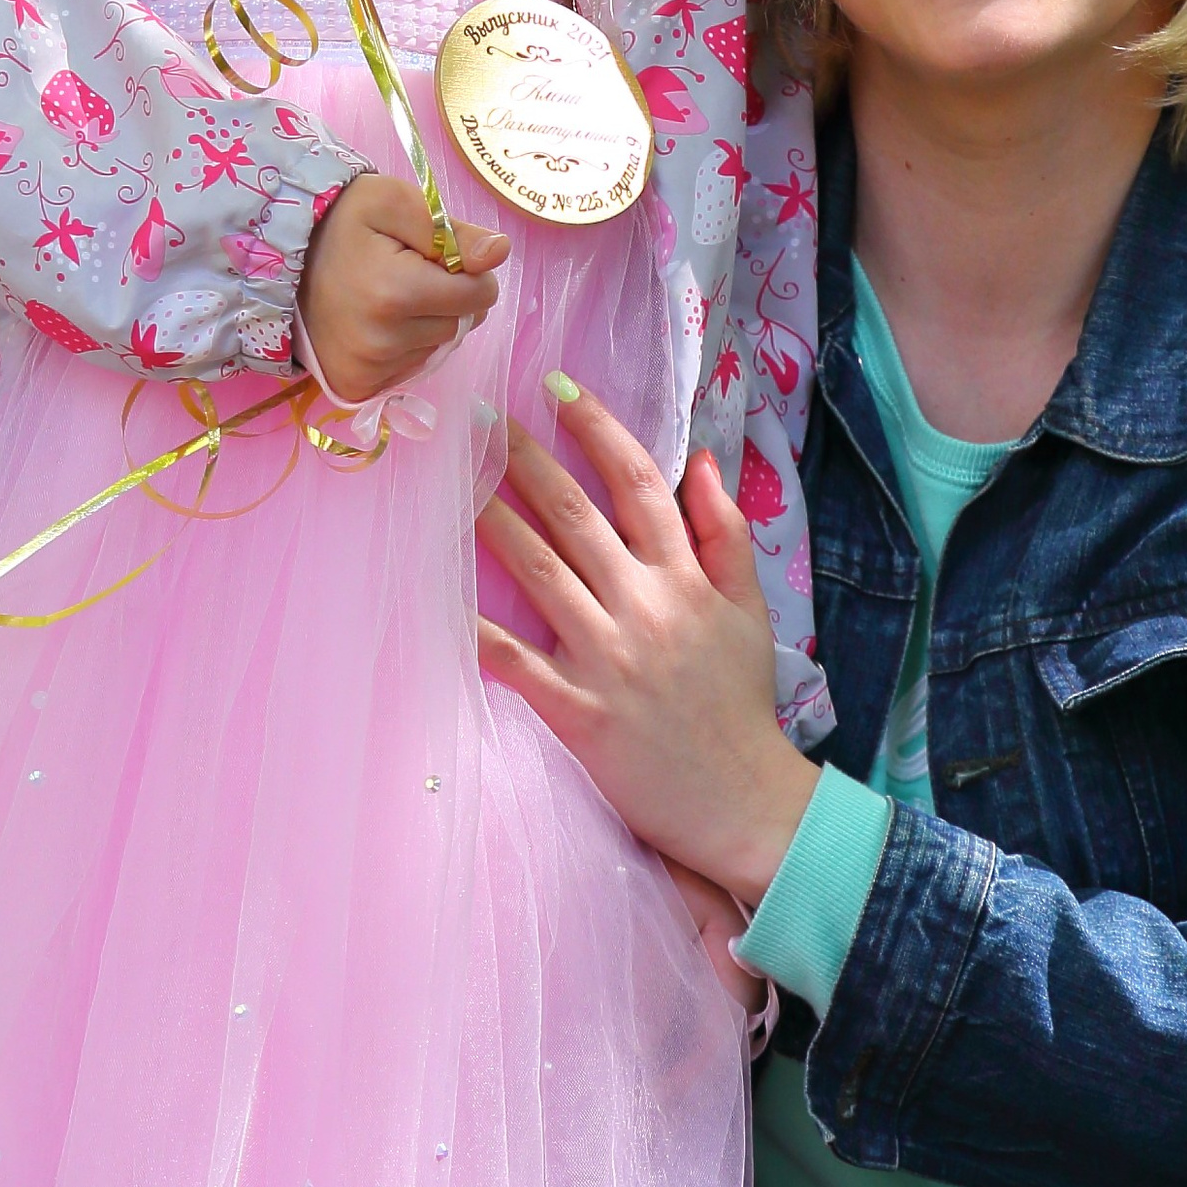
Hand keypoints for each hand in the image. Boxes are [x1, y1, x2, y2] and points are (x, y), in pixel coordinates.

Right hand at [298, 174, 506, 402]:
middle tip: (405, 273)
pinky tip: (375, 324)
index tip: (433, 256)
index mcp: (397, 293)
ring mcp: (367, 371)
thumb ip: (453, 229)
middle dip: (447, 298)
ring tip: (385, 297)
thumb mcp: (395, 203)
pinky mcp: (355, 387)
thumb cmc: (342, 223)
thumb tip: (499, 253)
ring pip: (437, 348)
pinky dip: (404, 347)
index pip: (481, 295)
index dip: (467, 271)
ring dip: (425, 324)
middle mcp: (383, 342)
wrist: (279, 259)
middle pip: (461, 325)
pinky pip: (410, 368)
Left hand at [475, 384, 819, 905]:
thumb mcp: (750, 609)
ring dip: (491, 519)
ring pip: (539, 570)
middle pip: (575, 514)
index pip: (638, 482)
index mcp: (686, 577)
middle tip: (477, 418)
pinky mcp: (578, 710)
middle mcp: (644, 605)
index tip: (557, 387)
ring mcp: (607, 657)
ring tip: (451, 481)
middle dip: (522, 459)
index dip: (596, 427)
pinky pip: (516, 661)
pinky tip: (437, 597)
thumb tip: (703, 461)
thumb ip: (726, 532)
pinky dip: (475, 630)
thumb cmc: (740, 703)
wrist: (743, 799)